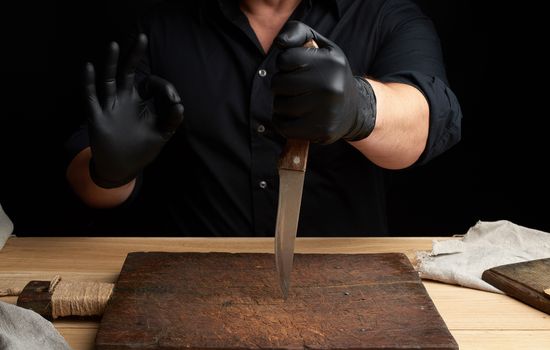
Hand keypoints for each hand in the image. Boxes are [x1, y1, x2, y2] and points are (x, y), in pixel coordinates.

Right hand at [84, 34, 183, 187]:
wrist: (121, 169)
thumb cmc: (141, 150)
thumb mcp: (161, 135)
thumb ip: (171, 121)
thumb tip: (181, 106)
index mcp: (140, 102)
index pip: (151, 84)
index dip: (164, 88)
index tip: (175, 101)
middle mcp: (124, 100)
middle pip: (128, 72)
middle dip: (135, 55)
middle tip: (143, 37)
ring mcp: (110, 107)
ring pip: (109, 80)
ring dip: (111, 63)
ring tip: (114, 45)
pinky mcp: (97, 117)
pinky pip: (90, 97)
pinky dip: (88, 82)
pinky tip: (89, 67)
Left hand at [272, 21, 375, 143]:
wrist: (355, 109)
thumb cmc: (331, 75)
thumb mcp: (323, 48)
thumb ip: (299, 34)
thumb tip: (280, 41)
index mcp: (330, 62)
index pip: (285, 59)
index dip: (285, 63)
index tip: (295, 68)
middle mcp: (330, 85)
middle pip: (279, 83)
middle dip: (281, 85)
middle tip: (295, 87)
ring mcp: (326, 110)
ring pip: (279, 106)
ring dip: (281, 104)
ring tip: (297, 101)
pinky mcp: (321, 130)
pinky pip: (284, 127)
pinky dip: (282, 122)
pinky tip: (293, 116)